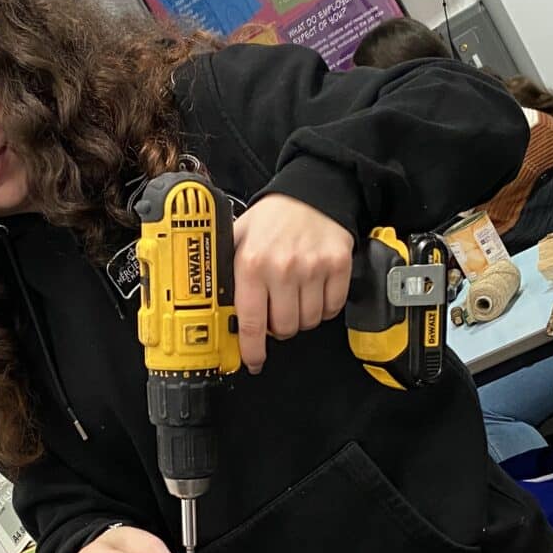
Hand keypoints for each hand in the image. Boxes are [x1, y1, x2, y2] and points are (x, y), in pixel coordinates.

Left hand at [231, 194, 352, 372]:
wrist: (312, 192)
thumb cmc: (274, 217)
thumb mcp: (239, 237)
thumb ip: (227, 270)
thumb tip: (215, 308)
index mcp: (252, 263)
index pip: (251, 322)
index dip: (252, 350)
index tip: (253, 360)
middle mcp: (282, 268)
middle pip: (283, 328)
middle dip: (277, 328)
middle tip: (275, 313)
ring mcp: (313, 268)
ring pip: (308, 321)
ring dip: (300, 318)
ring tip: (294, 297)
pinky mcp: (338, 267)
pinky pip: (331, 308)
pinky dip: (323, 307)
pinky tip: (314, 291)